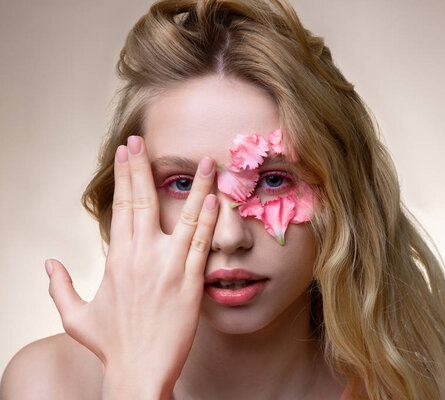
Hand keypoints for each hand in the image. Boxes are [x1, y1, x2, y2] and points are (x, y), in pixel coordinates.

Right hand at [45, 135, 217, 397]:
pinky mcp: (192, 282)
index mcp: (117, 259)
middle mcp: (143, 256)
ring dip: (197, 186)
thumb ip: (59, 286)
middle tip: (145, 140)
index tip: (127, 152)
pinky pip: (203, 244)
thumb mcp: (75, 316)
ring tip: (206, 161)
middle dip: (144, 167)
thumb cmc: (110, 346)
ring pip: (185, 217)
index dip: (125, 176)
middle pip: (145, 201)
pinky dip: (211, 219)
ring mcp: (170, 267)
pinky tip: (217, 197)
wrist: (139, 372)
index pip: (121, 205)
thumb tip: (49, 263)